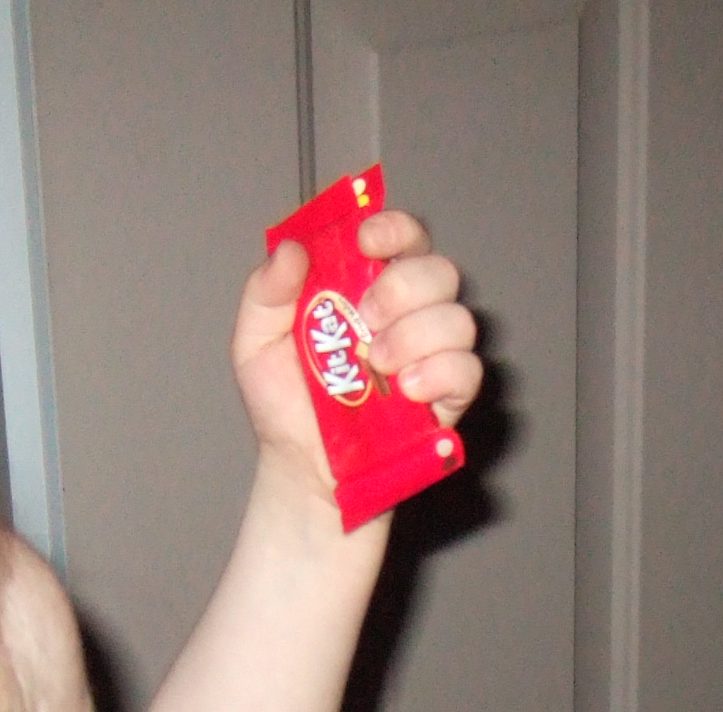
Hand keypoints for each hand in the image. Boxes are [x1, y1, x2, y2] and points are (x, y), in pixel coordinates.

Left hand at [232, 210, 482, 506]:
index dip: (393, 228)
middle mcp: (407, 315)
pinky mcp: (449, 399)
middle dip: (402, 288)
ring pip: (458, 318)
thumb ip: (265, 291)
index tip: (366, 244)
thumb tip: (291, 248)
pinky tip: (405, 392)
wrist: (301, 472)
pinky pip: (468, 369)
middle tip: (365, 322)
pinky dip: (439, 374)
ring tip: (378, 366)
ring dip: (415, 336)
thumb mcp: (254, 344)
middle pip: (439, 270)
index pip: (400, 236)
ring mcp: (432, 356)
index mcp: (365, 287)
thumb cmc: (285, 406)